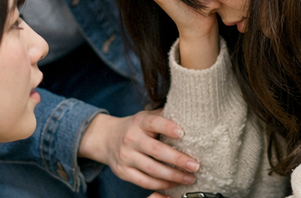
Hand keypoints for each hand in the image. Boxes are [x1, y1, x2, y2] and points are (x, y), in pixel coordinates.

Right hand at [78, 110, 199, 189]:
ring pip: (152, 169)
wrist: (106, 138)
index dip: (167, 127)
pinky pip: (144, 182)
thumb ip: (164, 117)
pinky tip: (174, 183)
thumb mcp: (146, 117)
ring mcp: (126, 157)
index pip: (154, 122)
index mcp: (139, 122)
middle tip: (195, 165)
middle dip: (177, 159)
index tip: (182, 133)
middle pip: (156, 151)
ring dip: (173, 176)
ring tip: (189, 178)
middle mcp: (131, 139)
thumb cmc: (135, 127)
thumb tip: (189, 116)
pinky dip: (161, 184)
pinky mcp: (123, 172)